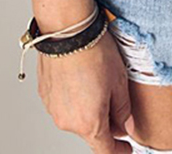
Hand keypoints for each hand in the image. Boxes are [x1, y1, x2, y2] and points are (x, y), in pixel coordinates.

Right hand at [35, 30, 134, 152]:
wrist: (67, 30)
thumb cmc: (95, 52)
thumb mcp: (119, 82)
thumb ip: (123, 111)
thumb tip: (126, 126)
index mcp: (89, 123)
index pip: (105, 150)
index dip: (119, 151)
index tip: (126, 148)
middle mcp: (67, 122)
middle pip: (91, 132)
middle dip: (106, 122)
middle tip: (116, 101)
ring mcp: (53, 109)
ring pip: (76, 117)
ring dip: (88, 108)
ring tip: (98, 80)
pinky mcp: (45, 94)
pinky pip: (64, 104)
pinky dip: (75, 97)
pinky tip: (83, 76)